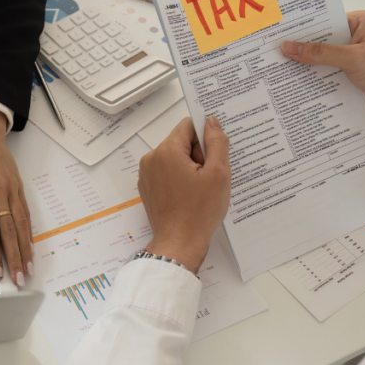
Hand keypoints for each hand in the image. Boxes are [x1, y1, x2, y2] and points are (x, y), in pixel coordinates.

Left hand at [0, 103, 32, 286]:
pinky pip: (26, 213)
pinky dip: (29, 232)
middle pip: (9, 230)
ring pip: (21, 224)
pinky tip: (30, 247)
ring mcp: (11, 189)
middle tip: (18, 279)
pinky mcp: (19, 187)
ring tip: (28, 269)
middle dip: (13, 257)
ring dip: (25, 249)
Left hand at [138, 117, 230, 273]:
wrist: (179, 243)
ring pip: (174, 157)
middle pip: (181, 142)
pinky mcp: (147, 187)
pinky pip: (166, 172)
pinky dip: (179, 178)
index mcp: (166, 151)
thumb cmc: (199, 211)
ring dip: (190, 167)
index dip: (205, 138)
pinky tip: (189, 195)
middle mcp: (151, 158)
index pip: (189, 126)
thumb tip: (212, 121)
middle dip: (198, 155)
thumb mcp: (218, 173)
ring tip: (198, 189)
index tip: (213, 155)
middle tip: (207, 177)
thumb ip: (217, 142)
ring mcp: (146, 174)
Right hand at [281, 10, 364, 134]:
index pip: (323, 20)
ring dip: (302, 65)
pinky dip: (309, 78)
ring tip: (274, 66)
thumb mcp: (353, 58)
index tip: (278, 31)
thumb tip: (289, 47)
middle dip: (298, 47)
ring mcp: (345, 57)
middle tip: (270, 50)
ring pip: (317, 58)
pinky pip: (320, 74)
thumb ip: (320, 53)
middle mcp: (350, 36)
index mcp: (357, 22)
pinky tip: (290, 81)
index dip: (302, 26)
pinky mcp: (342, 74)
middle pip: (317, 40)